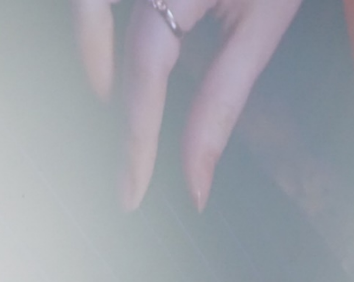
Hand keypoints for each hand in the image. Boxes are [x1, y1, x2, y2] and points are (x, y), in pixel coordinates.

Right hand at [72, 0, 301, 211]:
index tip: (131, 191)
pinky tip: (106, 52)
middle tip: (130, 172)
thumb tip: (195, 180)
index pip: (149, 64)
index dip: (137, 133)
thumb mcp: (266, 23)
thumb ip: (224, 99)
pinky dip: (91, 23)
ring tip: (109, 100)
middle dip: (125, 117)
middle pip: (118, 43)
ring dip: (93, 56)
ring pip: (87, 6)